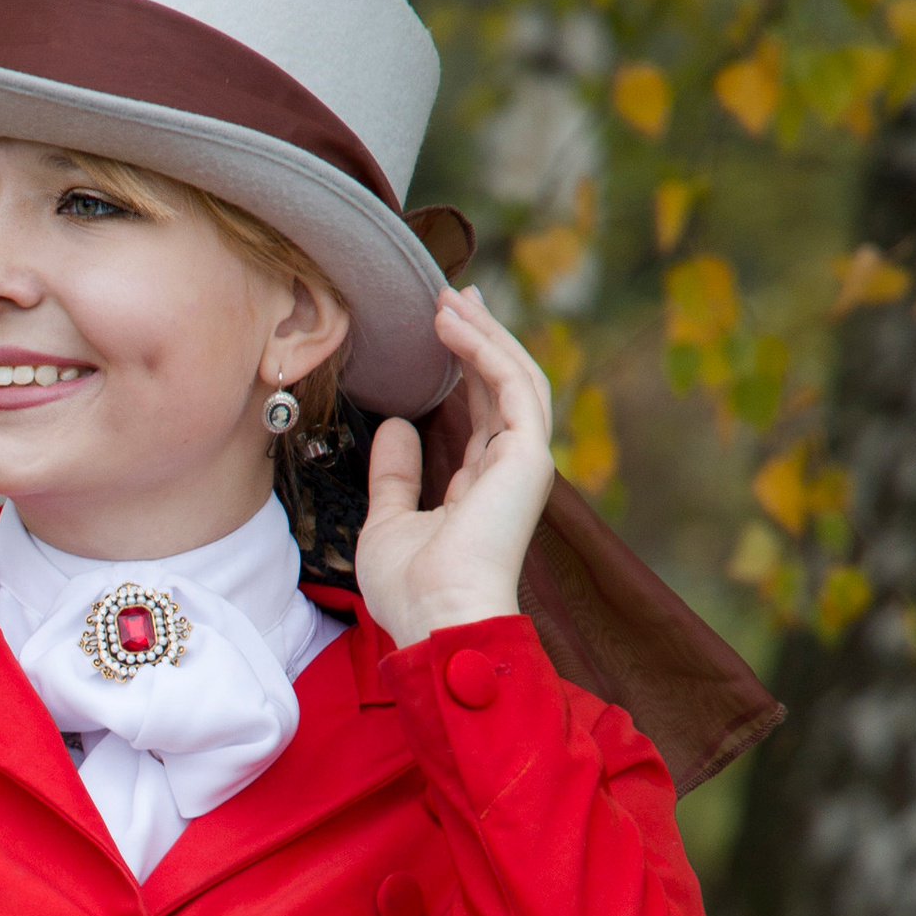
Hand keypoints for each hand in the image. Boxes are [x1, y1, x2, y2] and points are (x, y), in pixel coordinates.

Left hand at [356, 285, 554, 647]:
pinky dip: (484, 350)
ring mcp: (524, 463)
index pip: (481, 413)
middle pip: (503, 386)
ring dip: (483, 333)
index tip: (441, 328)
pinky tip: (453, 324)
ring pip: (514, 377)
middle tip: (451, 294)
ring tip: (448, 298)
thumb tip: (396, 425)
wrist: (438, 620)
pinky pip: (511, 386)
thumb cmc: (412, 590)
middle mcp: (510, 471)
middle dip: (480, 336)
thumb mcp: (387, 522)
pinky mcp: (528, 456)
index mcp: (483, 488)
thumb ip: (394, 474)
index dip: (463, 368)